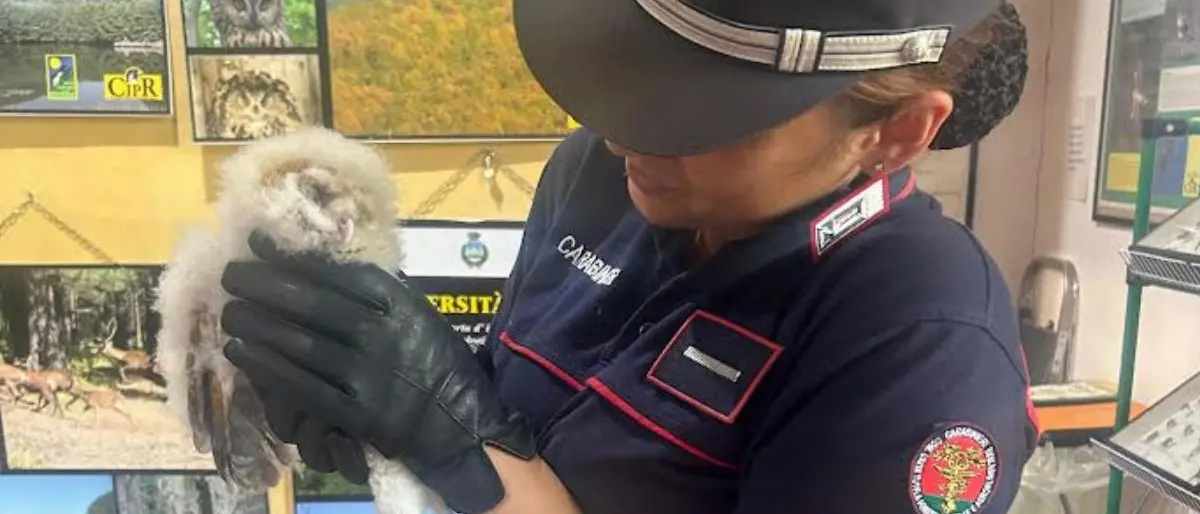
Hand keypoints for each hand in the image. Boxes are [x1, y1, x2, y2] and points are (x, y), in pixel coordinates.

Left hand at [220, 232, 535, 512]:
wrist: (461, 423)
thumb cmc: (439, 364)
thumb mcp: (419, 315)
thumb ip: (380, 294)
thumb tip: (327, 264)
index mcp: (399, 304)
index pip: (336, 273)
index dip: (291, 257)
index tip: (259, 244)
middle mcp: (381, 333)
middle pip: (309, 303)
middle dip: (262, 286)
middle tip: (231, 275)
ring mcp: (367, 374)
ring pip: (298, 343)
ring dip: (256, 324)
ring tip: (230, 311)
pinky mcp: (356, 412)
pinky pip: (301, 385)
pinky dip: (266, 366)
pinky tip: (242, 352)